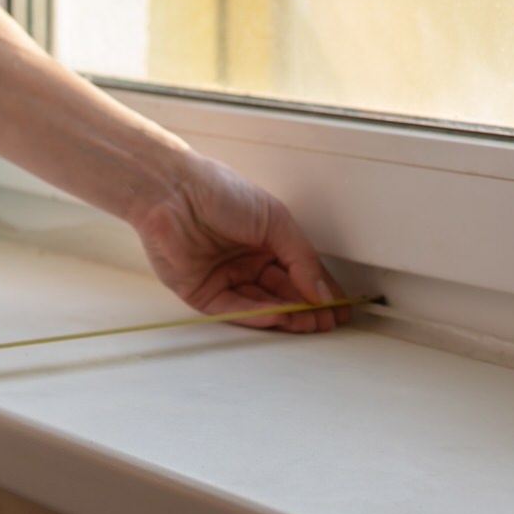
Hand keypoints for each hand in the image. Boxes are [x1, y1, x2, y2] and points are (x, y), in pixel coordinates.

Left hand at [129, 153, 342, 333]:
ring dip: (286, 316)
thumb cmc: (219, 191)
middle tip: (326, 320)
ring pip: (261, 306)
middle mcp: (245, 262)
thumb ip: (302, 258)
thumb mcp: (275, 220)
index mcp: (265, 242)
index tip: (338, 307)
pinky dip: (257, 315)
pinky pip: (233, 309)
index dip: (320, 291)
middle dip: (306, 309)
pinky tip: (278, 316)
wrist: (174, 191)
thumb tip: (321, 290)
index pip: (300, 273)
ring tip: (309, 322)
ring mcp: (225, 279)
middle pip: (283, 293)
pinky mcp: (202, 293)